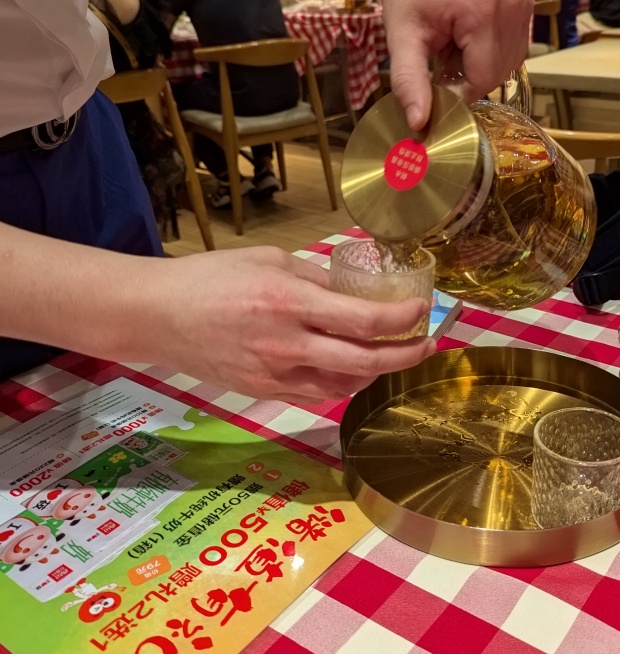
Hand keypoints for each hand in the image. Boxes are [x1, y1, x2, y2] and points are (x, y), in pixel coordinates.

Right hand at [138, 248, 435, 402]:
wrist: (157, 316)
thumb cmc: (209, 278)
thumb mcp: (268, 260)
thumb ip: (315, 277)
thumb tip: (352, 289)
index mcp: (289, 302)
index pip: (363, 320)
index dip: (402, 319)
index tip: (422, 310)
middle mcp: (286, 345)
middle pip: (365, 362)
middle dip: (406, 354)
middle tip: (427, 343)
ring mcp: (275, 375)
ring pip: (345, 384)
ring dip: (376, 371)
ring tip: (392, 354)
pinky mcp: (264, 392)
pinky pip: (317, 393)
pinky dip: (343, 382)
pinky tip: (351, 368)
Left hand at [378, 0, 533, 129]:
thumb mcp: (402, 37)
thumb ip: (409, 82)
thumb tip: (418, 125)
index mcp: (483, 8)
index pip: (484, 78)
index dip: (459, 90)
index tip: (435, 76)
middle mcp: (512, 2)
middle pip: (498, 73)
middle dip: (469, 75)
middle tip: (442, 54)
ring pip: (509, 63)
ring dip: (480, 64)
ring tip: (454, 42)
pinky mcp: (525, 0)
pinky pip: (513, 47)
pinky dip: (490, 51)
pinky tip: (468, 36)